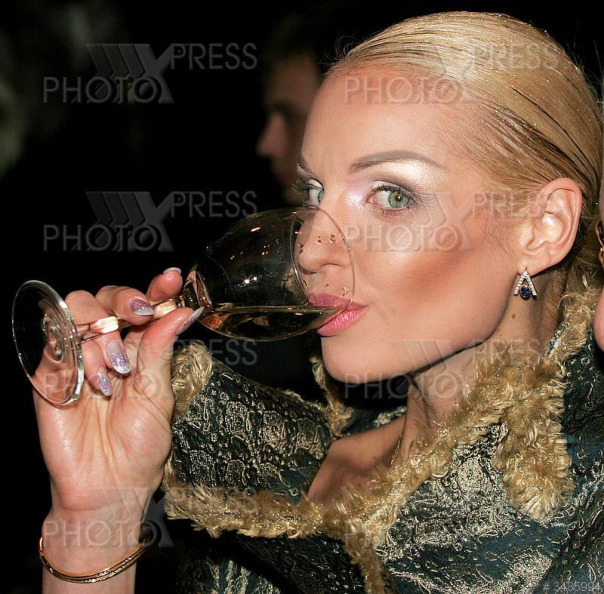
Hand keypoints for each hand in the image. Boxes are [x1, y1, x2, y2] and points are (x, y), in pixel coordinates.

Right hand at [34, 268, 194, 576]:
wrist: (106, 486)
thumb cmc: (139, 446)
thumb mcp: (158, 394)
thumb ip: (160, 349)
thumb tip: (180, 310)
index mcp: (139, 349)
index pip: (144, 306)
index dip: (156, 288)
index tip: (172, 279)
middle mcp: (107, 348)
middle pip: (107, 296)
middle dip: (124, 300)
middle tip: (137, 317)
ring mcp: (76, 357)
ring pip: (79, 309)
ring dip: (101, 335)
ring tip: (113, 374)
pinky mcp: (49, 373)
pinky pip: (54, 340)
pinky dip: (75, 352)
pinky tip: (90, 383)